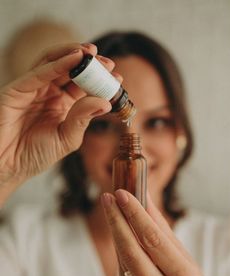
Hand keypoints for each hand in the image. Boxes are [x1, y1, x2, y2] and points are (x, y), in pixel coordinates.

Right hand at [0, 43, 113, 198]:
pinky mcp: (18, 88)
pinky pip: (39, 72)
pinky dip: (58, 63)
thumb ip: (83, 120)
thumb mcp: (66, 139)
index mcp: (62, 106)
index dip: (100, 81)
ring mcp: (34, 89)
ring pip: (55, 63)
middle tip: (108, 64)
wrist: (7, 166)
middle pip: (72, 72)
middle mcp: (49, 94)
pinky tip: (75, 57)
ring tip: (92, 53)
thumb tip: (105, 103)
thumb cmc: (34, 155)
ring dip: (74, 55)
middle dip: (91, 65)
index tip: (117, 78)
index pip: (84, 87)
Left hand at [102, 190, 229, 275]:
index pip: (153, 240)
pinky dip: (120, 248)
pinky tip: (119, 233)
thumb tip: (144, 200)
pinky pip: (122, 270)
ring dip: (115, 232)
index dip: (135, 215)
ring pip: (123, 259)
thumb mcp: (184, 256)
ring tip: (111, 209)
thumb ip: (162, 229)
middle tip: (107, 198)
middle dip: (116, 221)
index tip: (123, 194)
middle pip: (131, 251)